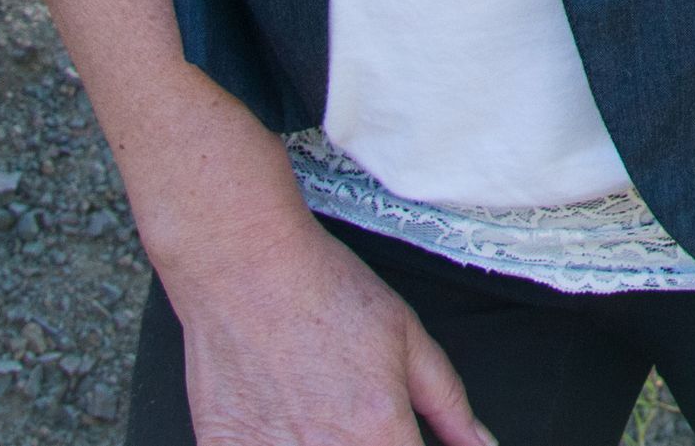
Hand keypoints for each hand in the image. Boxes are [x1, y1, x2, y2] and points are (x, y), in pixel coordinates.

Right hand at [169, 208, 492, 445]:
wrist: (245, 266)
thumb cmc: (323, 291)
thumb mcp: (406, 336)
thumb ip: (449, 404)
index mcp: (378, 434)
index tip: (401, 435)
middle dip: (374, 443)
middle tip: (356, 413)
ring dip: (326, 443)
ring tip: (318, 409)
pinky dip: (280, 441)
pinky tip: (283, 417)